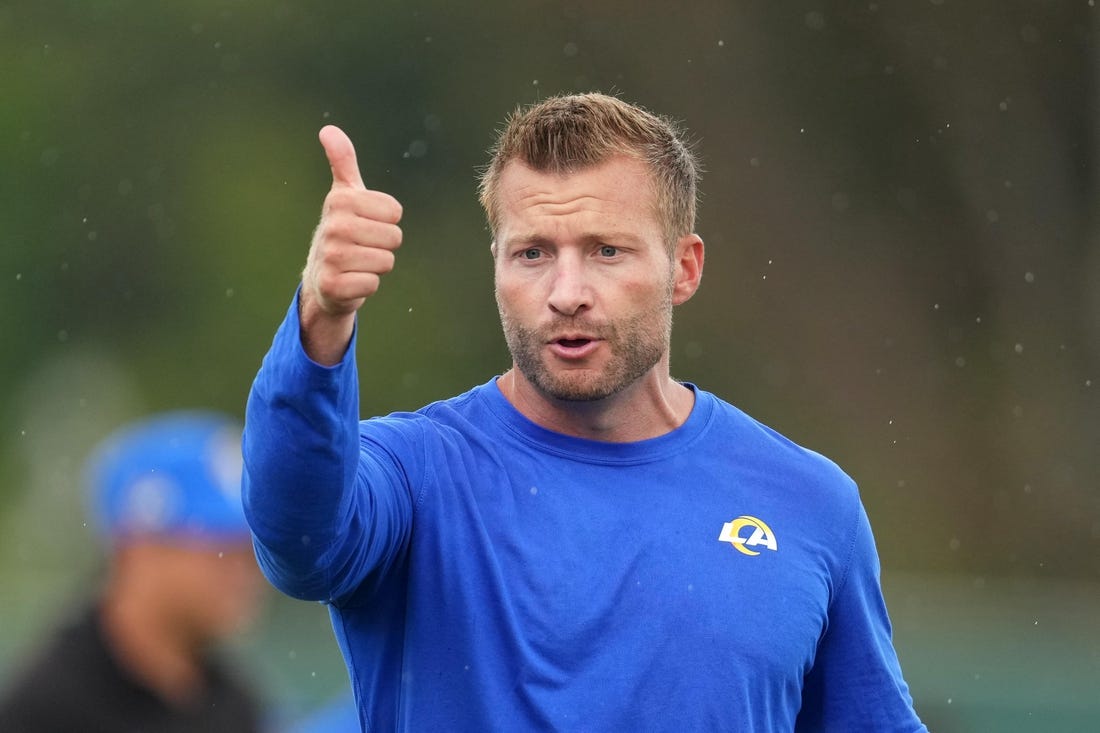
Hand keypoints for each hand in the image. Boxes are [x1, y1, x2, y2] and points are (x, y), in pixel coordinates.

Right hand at [299, 126, 402, 362]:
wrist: (321, 279)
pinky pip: (373, 284)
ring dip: (376, 266)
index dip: (386, 222)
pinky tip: (351, 281)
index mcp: (340, 201)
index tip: (366, 225)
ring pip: (386, 261)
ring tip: (357, 264)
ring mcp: (331, 257)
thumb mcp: (343, 195)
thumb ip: (343, 162)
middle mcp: (333, 226)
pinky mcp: (333, 286)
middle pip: (394, 237)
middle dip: (384, 246)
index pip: (395, 212)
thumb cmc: (343, 232)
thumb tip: (328, 129)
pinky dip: (367, 286)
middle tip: (362, 248)